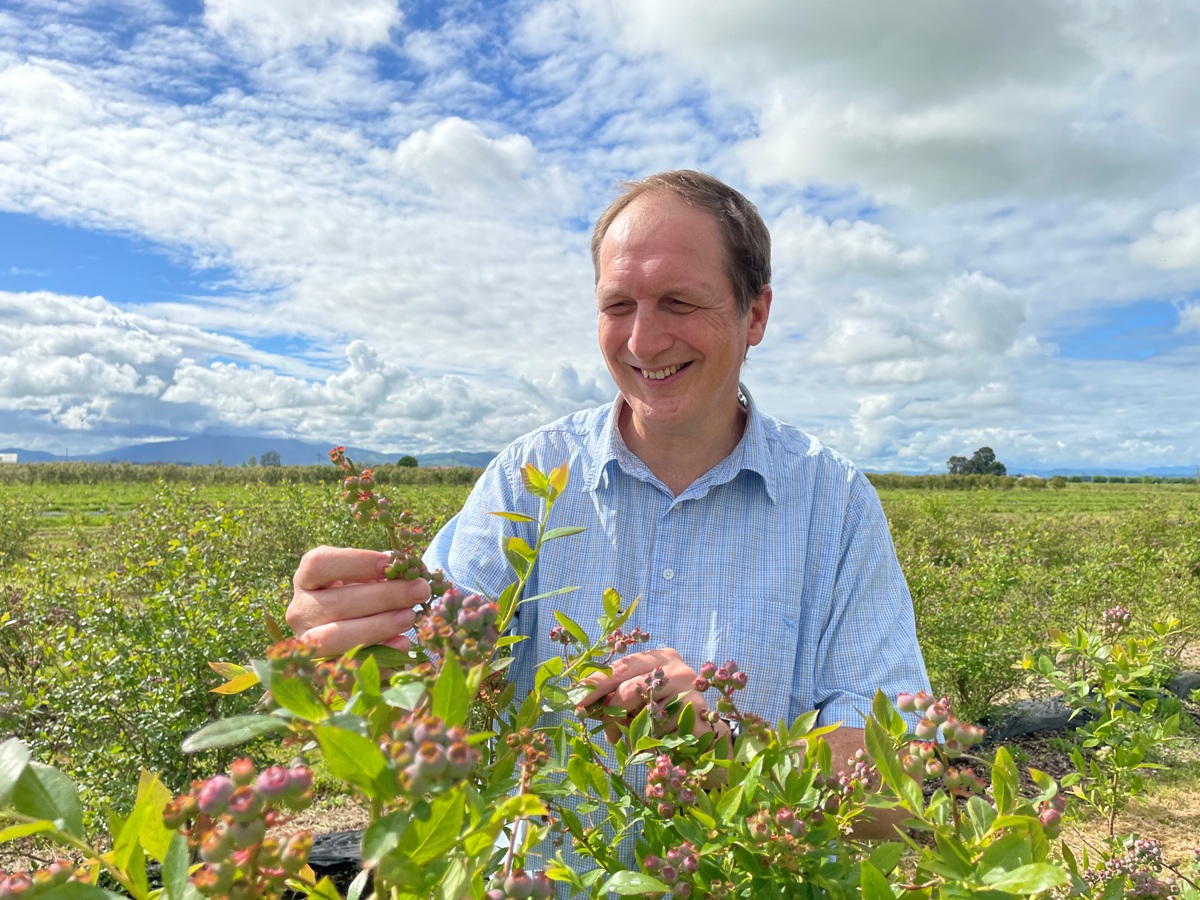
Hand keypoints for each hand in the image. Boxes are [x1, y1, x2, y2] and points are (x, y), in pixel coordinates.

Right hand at [288, 546, 430, 655]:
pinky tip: (402, 643)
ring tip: (410, 617)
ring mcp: (306, 644)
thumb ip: (382, 572)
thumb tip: (408, 569)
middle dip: (383, 596)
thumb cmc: (360, 595)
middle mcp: (300, 611)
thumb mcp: (365, 578)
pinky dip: (377, 656)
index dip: (355, 562)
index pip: (319, 564)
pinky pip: (347, 668)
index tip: (389, 562)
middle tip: (418, 591)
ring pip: (335, 637)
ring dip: (378, 626)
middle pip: (336, 602)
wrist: (351, 636)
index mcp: (307, 579)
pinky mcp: (321, 672)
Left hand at [575, 648, 718, 744]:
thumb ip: (616, 698)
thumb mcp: (640, 698)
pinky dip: (651, 743)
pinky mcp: (698, 719)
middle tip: (592, 721)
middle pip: (630, 687)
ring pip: (644, 715)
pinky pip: (660, 734)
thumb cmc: (663, 712)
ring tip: (630, 738)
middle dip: (608, 708)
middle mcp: (678, 669)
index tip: (574, 699)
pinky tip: (657, 743)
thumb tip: (585, 708)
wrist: (705, 734)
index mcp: (660, 657)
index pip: (621, 666)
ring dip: (630, 730)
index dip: (596, 683)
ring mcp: (691, 692)